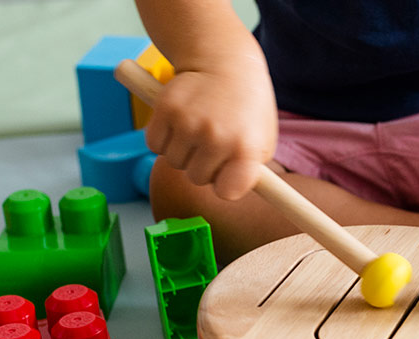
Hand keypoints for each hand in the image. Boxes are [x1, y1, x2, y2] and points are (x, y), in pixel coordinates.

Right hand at [144, 65, 276, 199]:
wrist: (225, 62)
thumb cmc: (247, 107)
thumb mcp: (263, 139)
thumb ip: (251, 171)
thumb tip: (232, 196)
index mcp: (246, 148)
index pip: (227, 192)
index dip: (224, 186)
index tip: (226, 176)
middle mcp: (217, 137)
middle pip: (197, 179)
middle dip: (203, 166)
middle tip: (213, 142)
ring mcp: (189, 123)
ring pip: (174, 162)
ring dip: (183, 151)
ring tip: (199, 128)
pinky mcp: (165, 109)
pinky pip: (154, 144)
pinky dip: (163, 138)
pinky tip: (181, 121)